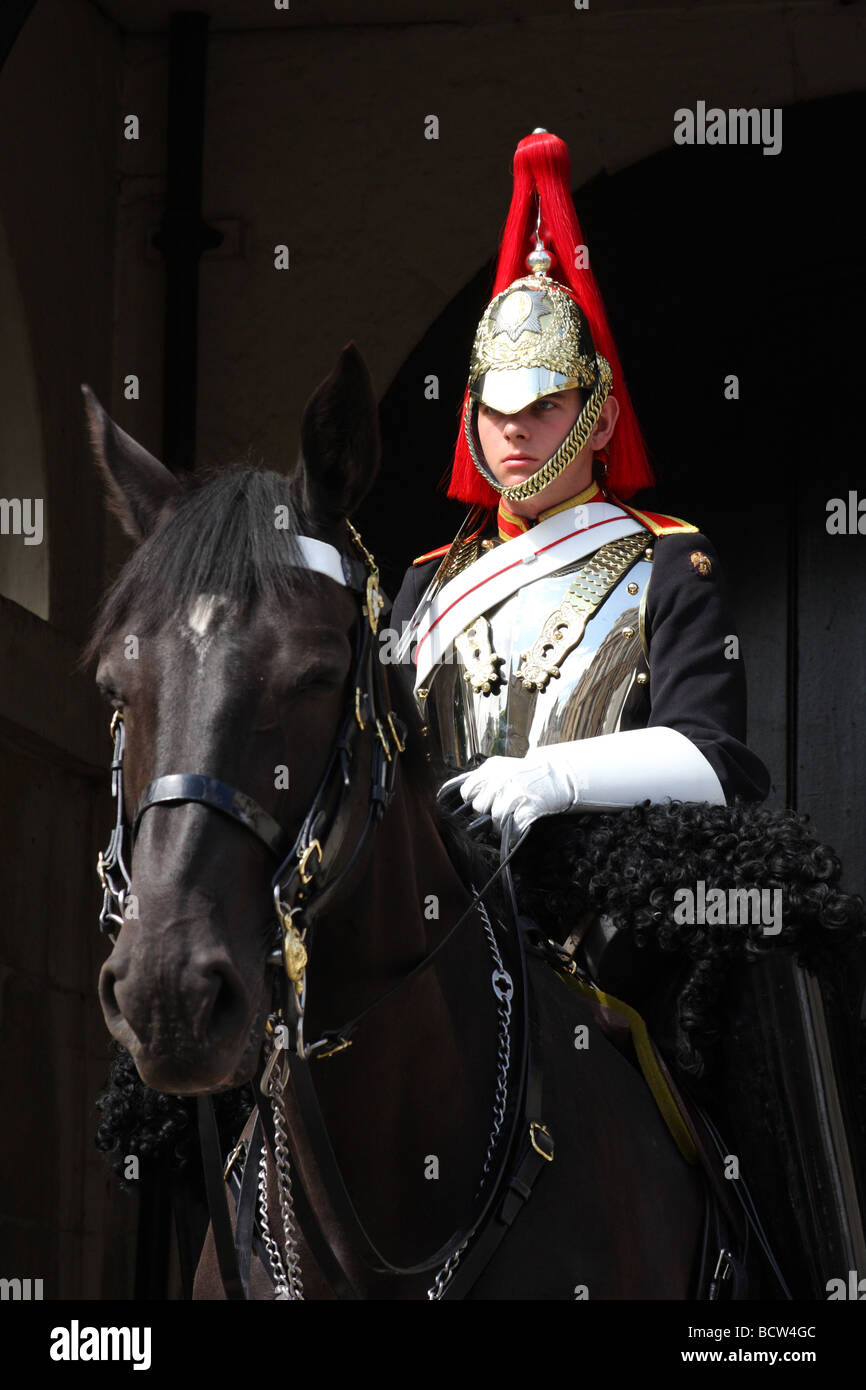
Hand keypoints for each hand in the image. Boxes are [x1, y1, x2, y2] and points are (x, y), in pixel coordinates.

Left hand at [459, 751, 579, 833]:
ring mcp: (515, 793)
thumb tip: (443, 793)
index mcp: (491, 768)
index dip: (473, 800)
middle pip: (480, 807)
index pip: (467, 791)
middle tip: (502, 806)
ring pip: (496, 819)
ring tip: (513, 813)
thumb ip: (476, 778)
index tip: (484, 800)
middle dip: (488, 811)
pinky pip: (513, 828)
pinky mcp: (529, 807)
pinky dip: (515, 831)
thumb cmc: (523, 774)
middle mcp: (501, 778)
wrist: (556, 775)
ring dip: (502, 823)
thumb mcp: (498, 767)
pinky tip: (520, 822)